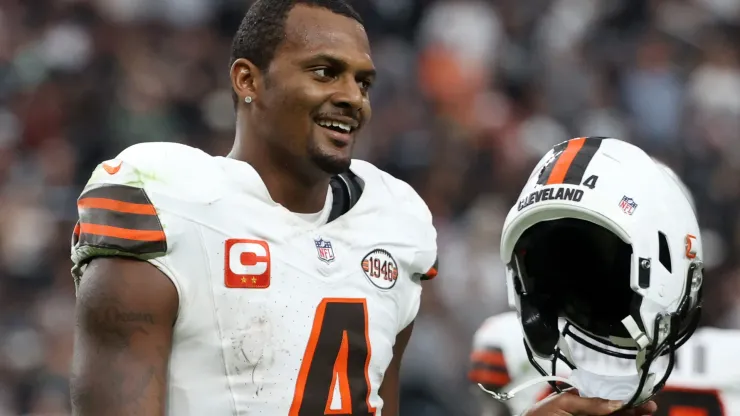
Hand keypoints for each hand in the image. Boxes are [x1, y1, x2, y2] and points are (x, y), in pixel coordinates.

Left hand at [523, 389, 657, 415]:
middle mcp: (588, 413)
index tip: (639, 393)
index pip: (606, 396)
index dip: (623, 395)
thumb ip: (589, 402)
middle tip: (650, 405)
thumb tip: (615, 402)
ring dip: (632, 415)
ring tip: (646, 410)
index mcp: (579, 401)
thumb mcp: (562, 404)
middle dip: (634, 407)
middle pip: (616, 410)